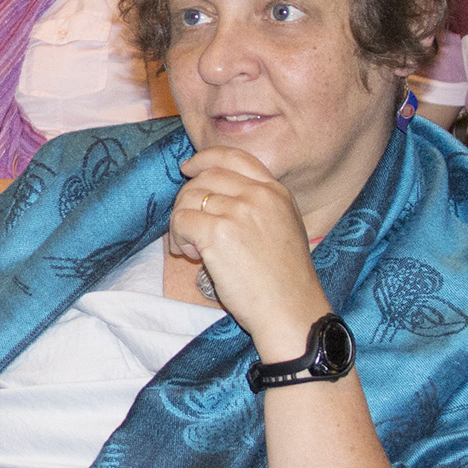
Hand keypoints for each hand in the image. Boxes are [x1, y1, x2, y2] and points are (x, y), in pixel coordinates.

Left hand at [167, 146, 327, 357]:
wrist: (291, 309)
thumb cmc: (283, 280)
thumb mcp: (283, 228)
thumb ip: (256, 206)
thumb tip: (211, 196)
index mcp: (276, 191)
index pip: (234, 157)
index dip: (205, 159)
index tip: (188, 169)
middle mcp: (259, 195)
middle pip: (204, 177)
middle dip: (186, 200)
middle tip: (186, 229)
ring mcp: (239, 211)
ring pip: (188, 199)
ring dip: (179, 223)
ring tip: (189, 248)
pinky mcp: (219, 232)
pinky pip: (181, 221)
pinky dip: (177, 237)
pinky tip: (190, 255)